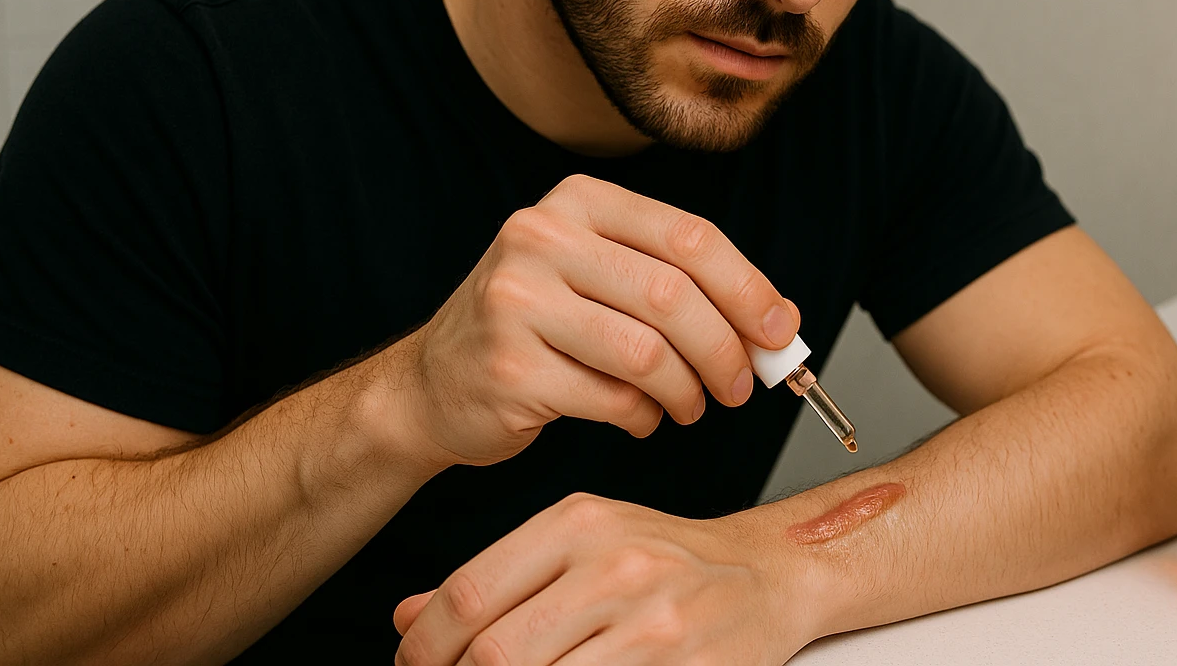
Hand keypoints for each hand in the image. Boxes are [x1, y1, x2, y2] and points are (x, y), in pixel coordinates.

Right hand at [380, 174, 799, 468]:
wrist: (434, 383)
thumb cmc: (537, 326)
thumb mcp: (599, 275)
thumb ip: (680, 285)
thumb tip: (776, 322)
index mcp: (577, 201)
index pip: (689, 237)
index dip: (748, 288)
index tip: (779, 330)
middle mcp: (541, 238)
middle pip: (674, 296)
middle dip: (725, 350)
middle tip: (742, 385)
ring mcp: (517, 302)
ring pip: (648, 354)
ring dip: (687, 392)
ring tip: (690, 406)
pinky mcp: (508, 367)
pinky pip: (612, 400)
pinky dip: (643, 418)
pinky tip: (638, 416)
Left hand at [391, 492, 814, 665]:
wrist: (767, 574)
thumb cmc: (668, 558)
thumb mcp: (578, 543)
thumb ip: (497, 579)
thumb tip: (408, 618)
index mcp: (579, 524)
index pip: (471, 594)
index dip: (426, 646)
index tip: (414, 664)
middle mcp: (616, 567)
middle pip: (497, 653)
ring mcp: (654, 624)